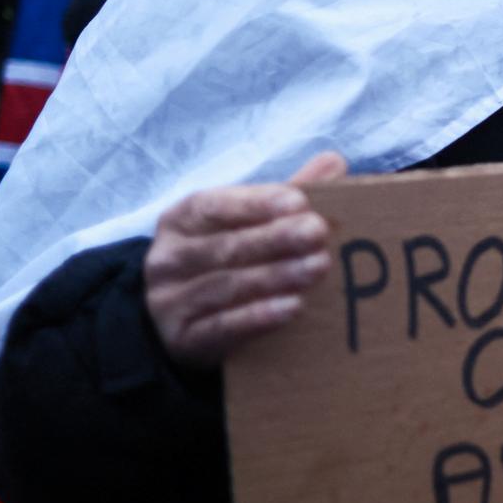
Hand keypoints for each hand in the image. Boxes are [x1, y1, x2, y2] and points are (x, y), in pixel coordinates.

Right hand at [144, 151, 348, 366]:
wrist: (184, 324)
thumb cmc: (226, 260)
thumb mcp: (248, 223)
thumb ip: (287, 195)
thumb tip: (335, 161)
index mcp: (181, 219)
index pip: (216, 206)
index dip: (257, 204)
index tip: (299, 202)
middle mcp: (167, 258)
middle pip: (226, 247)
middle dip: (276, 239)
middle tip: (319, 234)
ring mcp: (169, 302)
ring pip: (227, 286)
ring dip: (275, 277)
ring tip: (317, 268)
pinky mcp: (182, 340)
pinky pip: (222, 328)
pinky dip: (259, 317)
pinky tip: (293, 308)